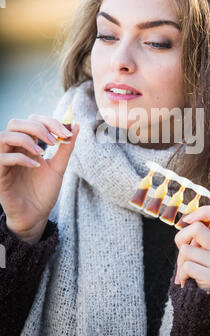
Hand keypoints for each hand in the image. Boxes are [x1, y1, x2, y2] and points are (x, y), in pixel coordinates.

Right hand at [0, 114, 79, 242]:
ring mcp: (5, 161)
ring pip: (4, 136)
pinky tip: (36, 166)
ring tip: (42, 151)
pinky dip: (20, 158)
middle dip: (38, 127)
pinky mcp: (0, 175)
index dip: (49, 122)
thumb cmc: (44, 192)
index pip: (33, 120)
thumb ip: (66, 147)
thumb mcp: (59, 167)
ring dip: (26, 139)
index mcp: (28, 145)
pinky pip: (2, 159)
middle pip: (16, 123)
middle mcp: (14, 150)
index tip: (66, 132)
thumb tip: (76, 124)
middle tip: (54, 140)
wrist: (36, 216)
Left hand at [174, 205, 209, 289]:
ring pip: (187, 249)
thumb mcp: (198, 247)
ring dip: (180, 260)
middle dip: (182, 237)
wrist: (201, 298)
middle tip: (182, 249)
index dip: (206, 211)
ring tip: (187, 270)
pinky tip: (188, 280)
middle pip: (197, 228)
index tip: (189, 219)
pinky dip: (181, 274)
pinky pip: (187, 266)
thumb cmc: (196, 267)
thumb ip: (196, 234)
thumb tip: (188, 219)